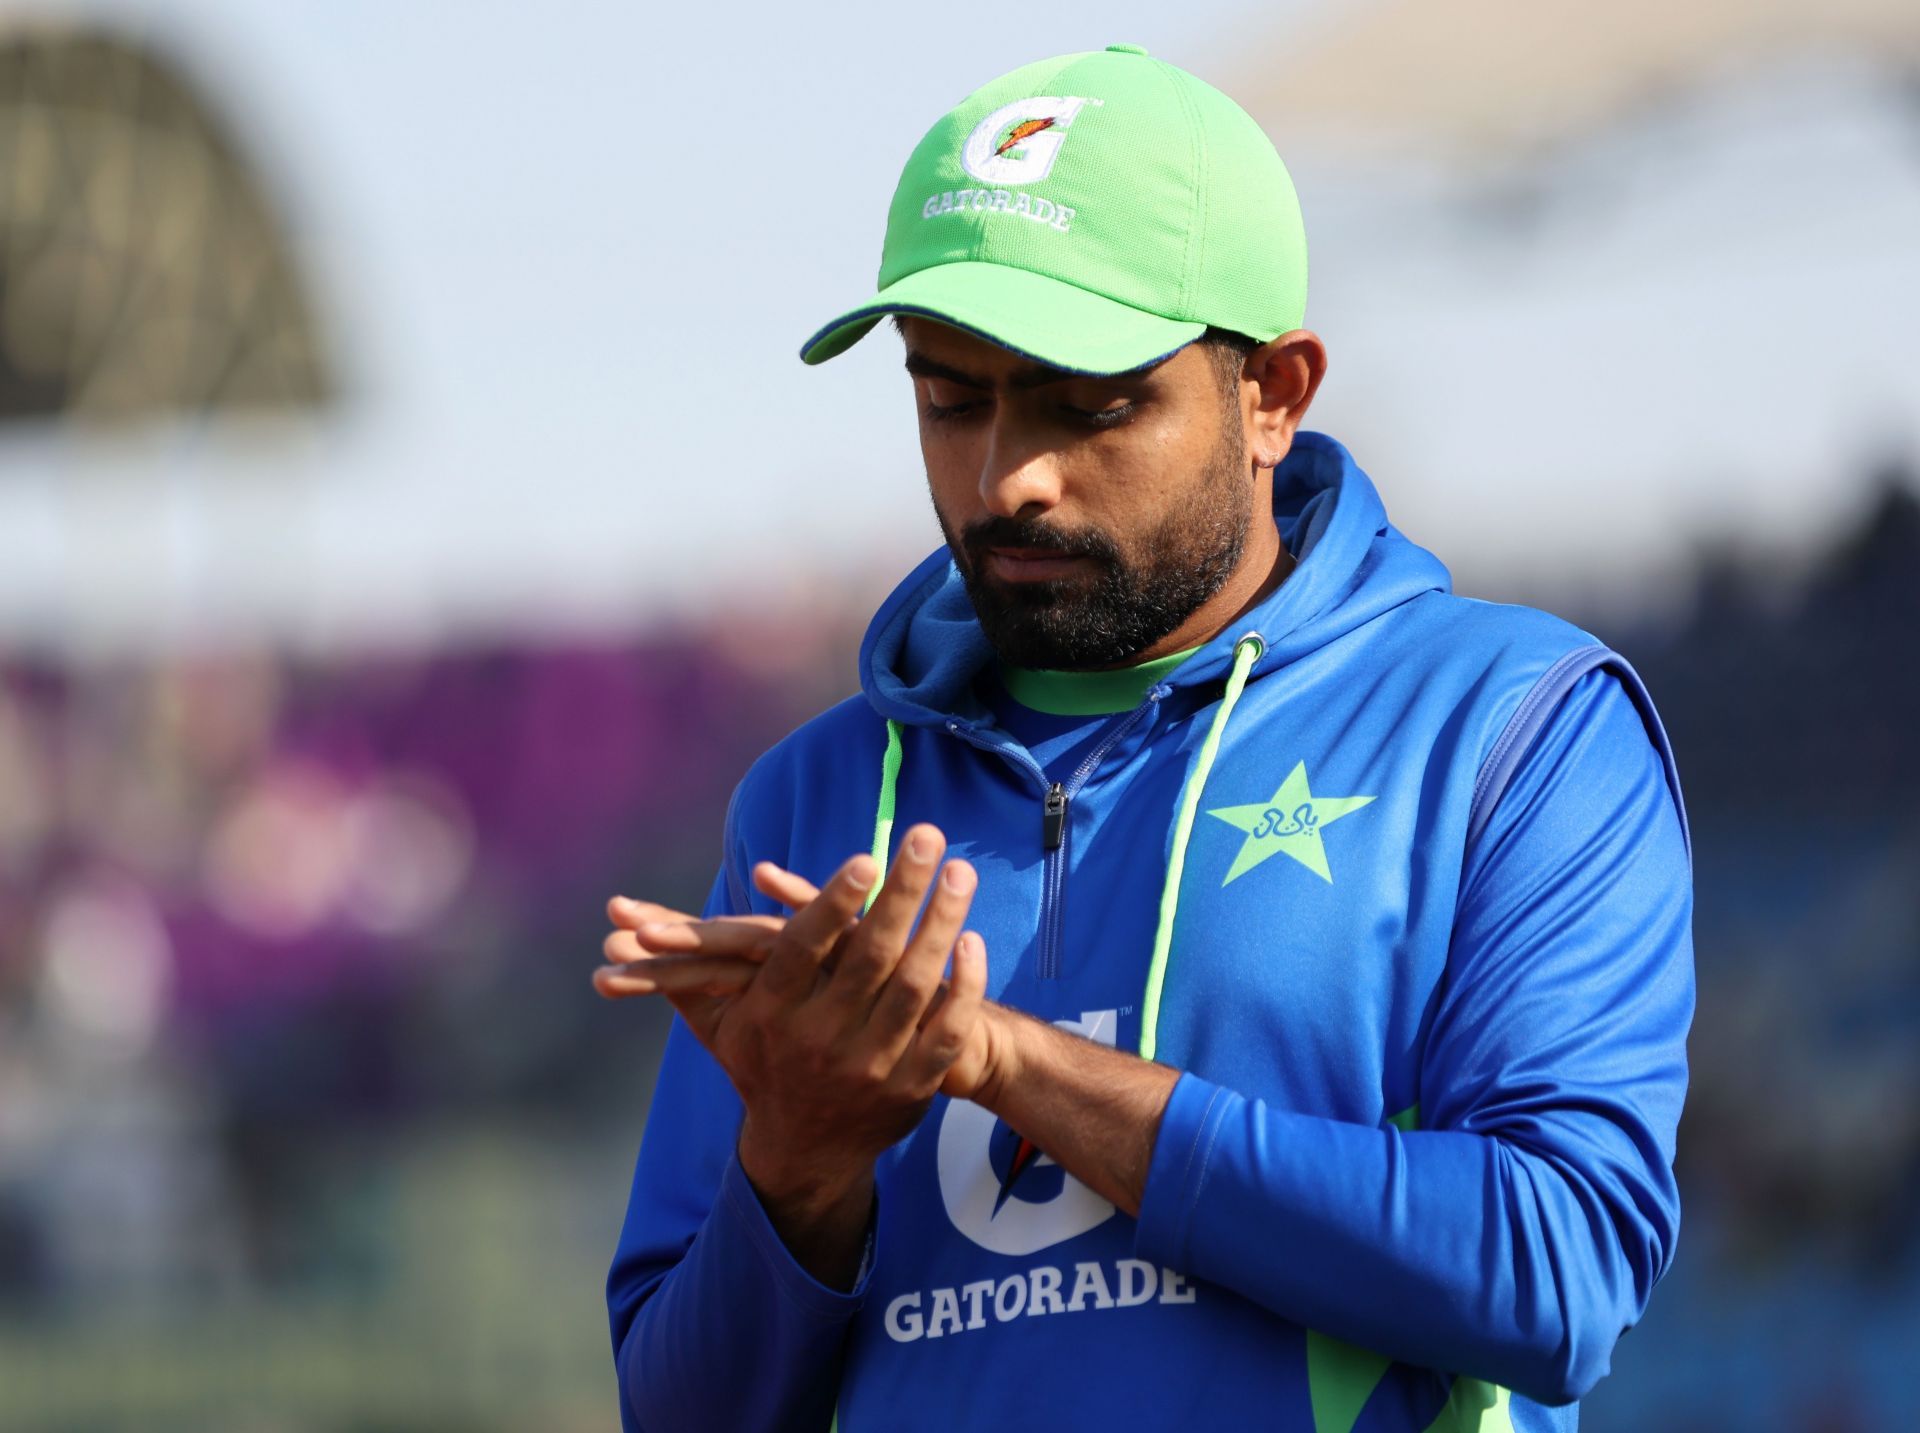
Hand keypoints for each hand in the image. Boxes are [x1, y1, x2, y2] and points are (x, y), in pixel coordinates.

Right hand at [597, 826, 989, 1199]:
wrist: (805, 1150)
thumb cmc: (760, 1063)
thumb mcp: (719, 1021)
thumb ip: (687, 968)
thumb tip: (617, 920)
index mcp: (774, 1015)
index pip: (805, 950)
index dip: (833, 903)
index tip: (865, 858)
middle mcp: (822, 1041)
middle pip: (871, 957)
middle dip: (904, 892)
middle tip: (927, 834)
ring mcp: (872, 1067)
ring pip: (917, 987)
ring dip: (943, 925)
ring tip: (961, 872)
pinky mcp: (911, 1088)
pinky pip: (947, 1031)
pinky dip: (964, 986)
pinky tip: (974, 941)